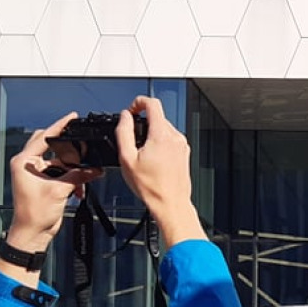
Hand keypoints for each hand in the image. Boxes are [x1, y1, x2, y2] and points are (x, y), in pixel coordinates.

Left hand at [0, 114, 103, 285]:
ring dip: (73, 170)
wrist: (32, 234)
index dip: (59, 127)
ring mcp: (35, 174)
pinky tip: (79, 188)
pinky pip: (61, 174)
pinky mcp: (43, 183)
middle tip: (82, 145)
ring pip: (59, 163)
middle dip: (69, 150)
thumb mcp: (59, 191)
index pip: (44, 138)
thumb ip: (78, 176)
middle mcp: (27, 165)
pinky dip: (71, 179)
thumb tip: (94, 169)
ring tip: (85, 176)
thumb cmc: (34, 214)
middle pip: (51, 147)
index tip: (71, 118)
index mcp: (24, 162)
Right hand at [115, 96, 203, 247]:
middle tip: (133, 140)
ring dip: (151, 134)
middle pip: (158, 117)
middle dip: (143, 123)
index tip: (131, 111)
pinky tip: (153, 160)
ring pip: (164, 129)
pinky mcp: (184, 153)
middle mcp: (175, 137)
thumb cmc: (151, 187)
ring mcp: (182, 145)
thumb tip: (124, 116)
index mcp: (162, 135)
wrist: (170, 203)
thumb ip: (123, 132)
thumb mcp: (127, 158)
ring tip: (143, 154)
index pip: (152, 104)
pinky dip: (160, 144)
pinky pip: (170, 140)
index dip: (138, 102)